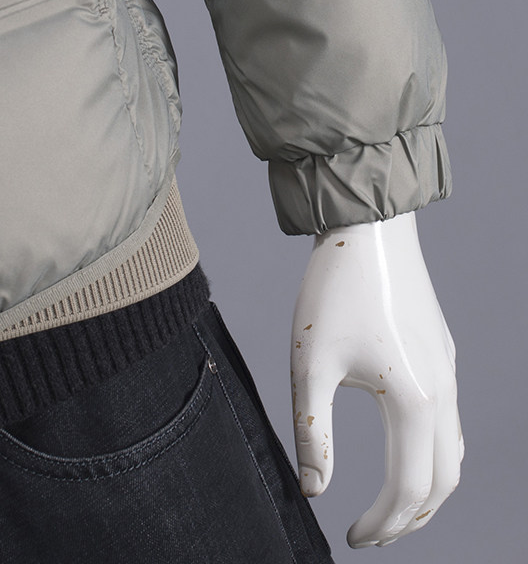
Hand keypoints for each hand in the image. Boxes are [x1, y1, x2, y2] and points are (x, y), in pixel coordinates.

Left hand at [290, 211, 462, 547]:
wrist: (368, 231)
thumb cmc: (334, 292)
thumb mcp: (311, 365)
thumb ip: (314, 434)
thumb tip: (314, 491)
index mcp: (414, 402)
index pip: (408, 491)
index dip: (381, 525)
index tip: (349, 539)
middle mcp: (443, 393)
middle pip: (443, 484)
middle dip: (409, 520)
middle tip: (372, 534)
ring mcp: (448, 372)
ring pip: (453, 454)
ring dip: (426, 489)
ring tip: (389, 505)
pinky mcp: (442, 354)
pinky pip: (451, 422)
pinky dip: (434, 455)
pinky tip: (406, 448)